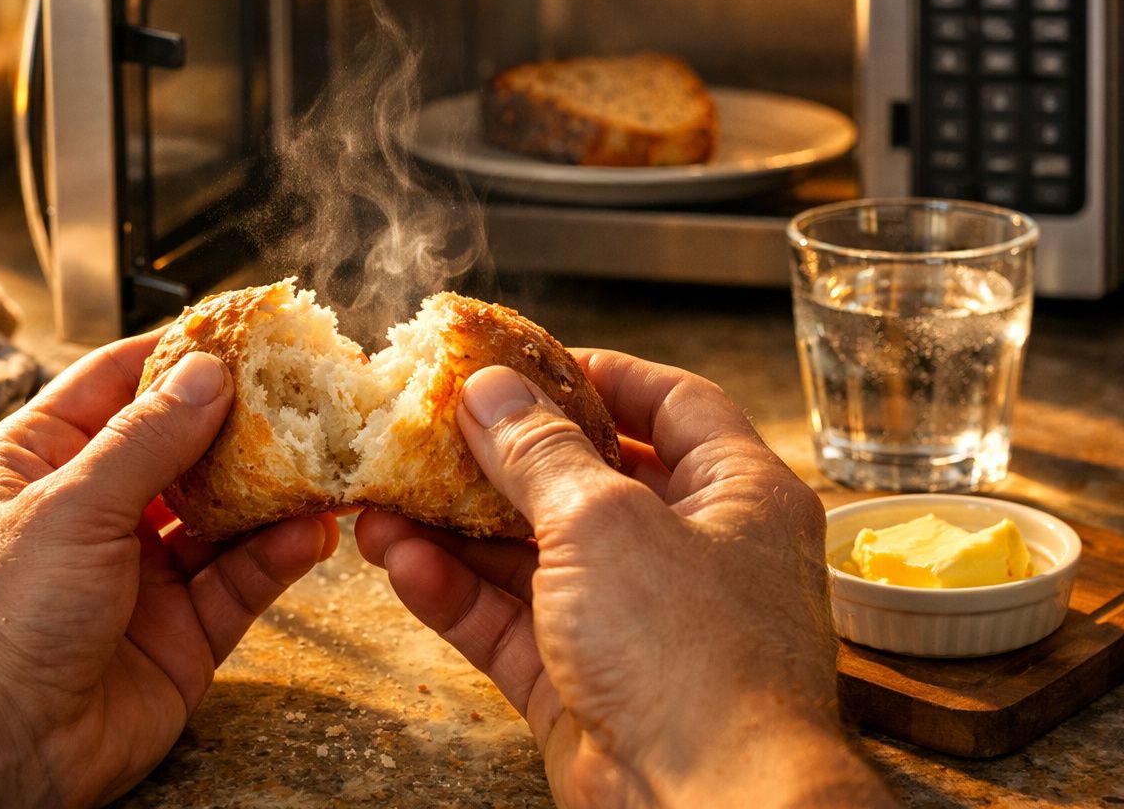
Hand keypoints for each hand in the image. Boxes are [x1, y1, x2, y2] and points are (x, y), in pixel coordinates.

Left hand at [0, 332, 338, 807]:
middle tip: (303, 391)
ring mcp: (140, 572)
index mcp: (39, 464)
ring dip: (271, 489)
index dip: (176, 353)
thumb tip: (207, 374)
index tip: (238, 327)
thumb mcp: (68, 509)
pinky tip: (310, 531)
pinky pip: (240, 579)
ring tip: (323, 460)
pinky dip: (277, 554)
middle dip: (241, 421)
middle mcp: (92, 511)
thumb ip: (145, 441)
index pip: (114, 383)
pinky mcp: (181, 631)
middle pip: (181, 445)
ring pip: (222, 513)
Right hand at [356, 350, 893, 808]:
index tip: (526, 360)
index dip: (600, 374)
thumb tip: (489, 389)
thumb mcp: (604, 521)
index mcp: (737, 497)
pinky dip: (458, 592)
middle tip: (434, 425)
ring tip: (386, 493)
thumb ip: (537, 452)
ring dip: (458, 527)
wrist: (703, 807)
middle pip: (587, 481)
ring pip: (535, 557)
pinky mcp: (584, 684)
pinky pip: (513, 624)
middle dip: (504, 456)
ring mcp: (635, 624)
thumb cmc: (690, 653)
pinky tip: (400, 561)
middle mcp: (692, 554)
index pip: (675, 405)